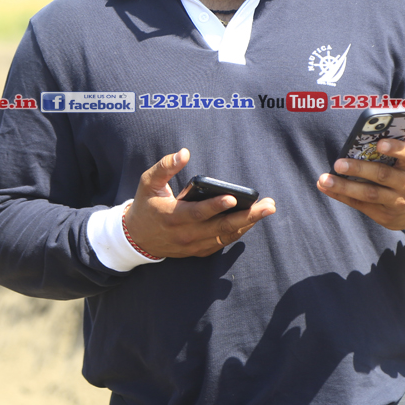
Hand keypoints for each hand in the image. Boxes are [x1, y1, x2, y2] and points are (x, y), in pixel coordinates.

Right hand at [124, 149, 275, 257]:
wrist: (136, 238)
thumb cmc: (145, 205)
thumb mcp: (148, 182)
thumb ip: (165, 166)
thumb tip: (184, 153)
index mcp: (173, 216)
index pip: (198, 213)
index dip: (216, 206)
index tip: (233, 198)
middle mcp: (185, 234)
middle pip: (221, 227)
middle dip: (247, 216)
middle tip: (268, 205)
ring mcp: (193, 245)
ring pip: (225, 236)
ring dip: (248, 224)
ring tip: (265, 210)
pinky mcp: (198, 250)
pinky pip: (222, 243)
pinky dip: (238, 232)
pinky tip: (251, 220)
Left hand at [316, 139, 404, 230]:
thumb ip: (392, 155)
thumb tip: (358, 144)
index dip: (395, 148)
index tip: (379, 144)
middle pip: (382, 175)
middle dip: (359, 169)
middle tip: (338, 163)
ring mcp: (397, 203)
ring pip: (368, 194)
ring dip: (344, 186)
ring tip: (324, 179)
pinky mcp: (386, 216)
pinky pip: (361, 205)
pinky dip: (342, 196)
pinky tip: (327, 188)